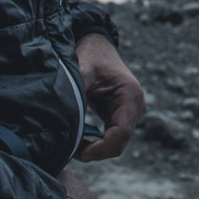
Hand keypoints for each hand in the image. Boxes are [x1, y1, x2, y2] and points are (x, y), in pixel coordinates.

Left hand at [74, 33, 144, 159]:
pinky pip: (113, 136)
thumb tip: (63, 125)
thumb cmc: (90, 56)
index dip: (102, 148)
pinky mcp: (122, 115)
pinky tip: (81, 140)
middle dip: (97, 151)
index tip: (80, 153)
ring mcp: (131, 111)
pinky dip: (98, 142)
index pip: (121, 132)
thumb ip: (76, 97)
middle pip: (121, 141)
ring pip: (117, 142)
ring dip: (97, 148)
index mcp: (130, 94)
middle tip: (72, 152)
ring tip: (74, 147)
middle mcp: (135, 105)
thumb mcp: (81, 73)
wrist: (97, 45)